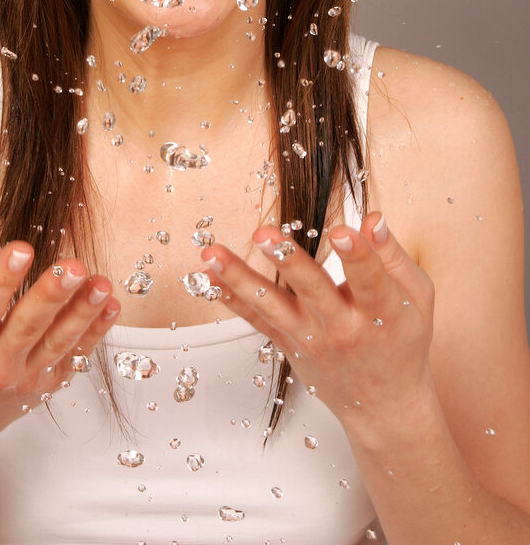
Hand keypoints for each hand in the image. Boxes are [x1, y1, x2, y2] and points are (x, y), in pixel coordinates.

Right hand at [0, 238, 118, 451]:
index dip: (1, 279)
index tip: (21, 249)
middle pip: (26, 328)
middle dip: (51, 295)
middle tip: (73, 266)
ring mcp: (25, 379)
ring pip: (58, 343)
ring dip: (83, 312)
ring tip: (101, 283)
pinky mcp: (48, 385)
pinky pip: (75, 356)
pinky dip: (96, 332)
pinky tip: (110, 304)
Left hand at [200, 212, 435, 424]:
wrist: (384, 404)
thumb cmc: (402, 340)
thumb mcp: (415, 297)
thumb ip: (393, 256)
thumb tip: (373, 218)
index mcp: (382, 313)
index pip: (370, 281)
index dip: (358, 255)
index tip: (343, 230)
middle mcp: (343, 327)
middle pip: (313, 291)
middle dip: (288, 261)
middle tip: (264, 234)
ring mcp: (311, 339)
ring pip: (272, 306)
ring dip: (240, 279)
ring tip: (212, 255)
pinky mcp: (288, 344)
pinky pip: (256, 320)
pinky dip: (231, 299)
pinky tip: (207, 278)